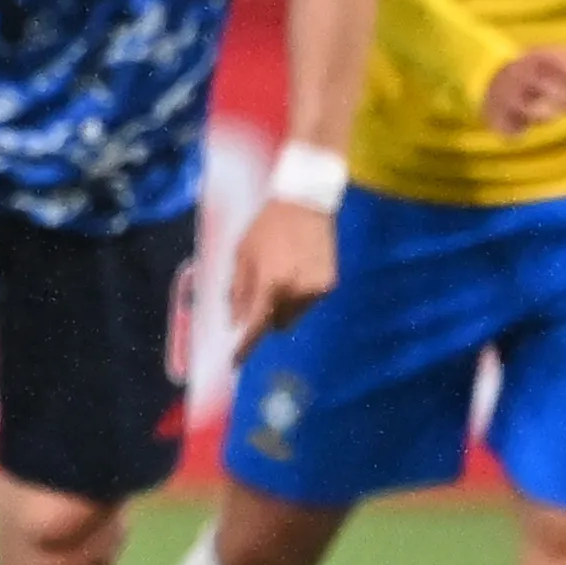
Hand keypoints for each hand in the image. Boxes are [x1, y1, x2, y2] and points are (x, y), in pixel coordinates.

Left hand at [223, 196, 337, 344]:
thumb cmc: (266, 227)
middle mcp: (295, 292)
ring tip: (282, 274)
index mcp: (269, 284)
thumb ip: (238, 291)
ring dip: (284, 304)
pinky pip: (309, 301)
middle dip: (266, 316)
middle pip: (276, 323)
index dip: (245, 346)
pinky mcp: (329, 285)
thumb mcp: (242, 255)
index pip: (255, 326)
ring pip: (294, 314)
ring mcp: (315, 290)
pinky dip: (301, 294)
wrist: (305, 203)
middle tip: (262, 294)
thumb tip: (236, 322)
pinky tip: (298, 269)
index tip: (235, 361)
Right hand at [478, 46, 565, 138]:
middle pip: (550, 89)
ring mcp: (507, 97)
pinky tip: (525, 134)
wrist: (489, 78)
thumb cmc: (533, 70)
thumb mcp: (555, 58)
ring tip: (556, 118)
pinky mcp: (497, 117)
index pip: (562, 65)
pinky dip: (516, 133)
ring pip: (530, 110)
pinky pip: (509, 129)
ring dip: (546, 115)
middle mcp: (520, 76)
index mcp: (534, 59)